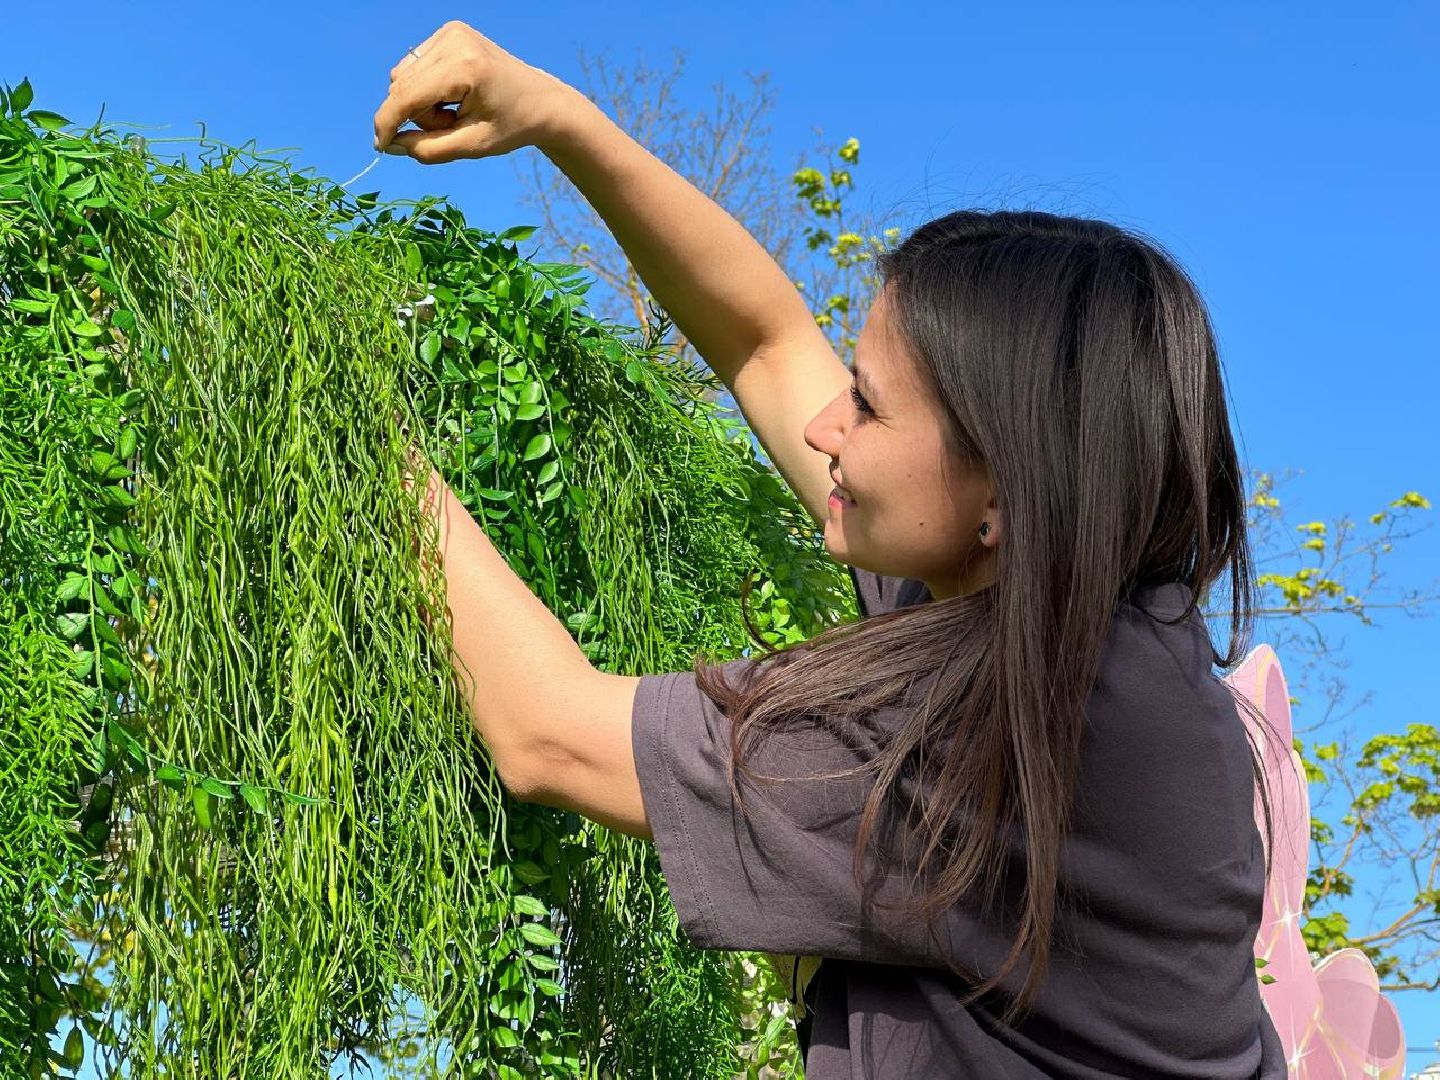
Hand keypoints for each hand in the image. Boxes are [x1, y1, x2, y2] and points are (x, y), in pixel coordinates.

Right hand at [372, 21, 578, 163]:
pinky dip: (426, 88)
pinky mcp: (449, 32)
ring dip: (420, 103)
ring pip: (404, 77)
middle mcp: (454, 41)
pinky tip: (454, 96)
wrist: (541, 101)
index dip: (387, 123)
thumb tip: (388, 144)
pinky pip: (415, 66)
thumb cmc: (511, 127)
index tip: (379, 146)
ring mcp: (451, 32)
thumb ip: (427, 149)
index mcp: (464, 68)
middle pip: (401, 86)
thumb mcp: (471, 146)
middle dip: (414, 116)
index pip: (407, 96)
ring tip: (454, 113)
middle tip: (449, 128)